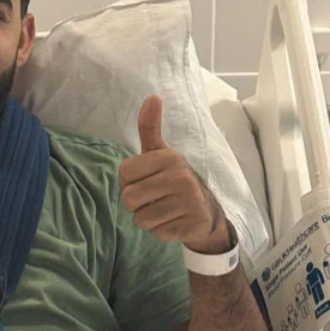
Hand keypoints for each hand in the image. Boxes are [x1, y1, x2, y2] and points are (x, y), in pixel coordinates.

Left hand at [118, 95, 231, 253]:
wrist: (207, 212)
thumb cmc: (174, 179)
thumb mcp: (160, 153)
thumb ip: (150, 128)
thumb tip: (152, 97)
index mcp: (168, 157)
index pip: (123, 174)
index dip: (128, 182)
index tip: (145, 181)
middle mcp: (180, 176)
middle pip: (129, 198)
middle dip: (136, 204)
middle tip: (154, 199)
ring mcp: (189, 201)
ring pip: (141, 219)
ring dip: (148, 219)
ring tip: (165, 210)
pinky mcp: (193, 224)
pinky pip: (158, 233)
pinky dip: (162, 232)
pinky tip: (175, 221)